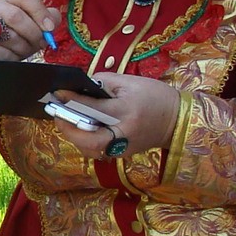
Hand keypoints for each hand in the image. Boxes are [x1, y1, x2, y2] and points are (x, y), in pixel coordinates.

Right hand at [0, 0, 61, 59]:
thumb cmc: (16, 31)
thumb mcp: (32, 20)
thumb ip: (48, 17)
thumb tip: (53, 21)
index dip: (39, 11)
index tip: (49, 27)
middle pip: (15, 16)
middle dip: (33, 33)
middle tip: (40, 43)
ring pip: (9, 36)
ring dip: (24, 47)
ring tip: (25, 49)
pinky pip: (2, 52)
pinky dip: (13, 57)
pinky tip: (14, 55)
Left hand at [50, 73, 180, 159]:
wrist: (177, 120)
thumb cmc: (155, 96)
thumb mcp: (131, 82)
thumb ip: (105, 83)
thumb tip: (82, 87)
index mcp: (127, 110)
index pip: (94, 107)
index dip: (73, 101)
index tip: (58, 94)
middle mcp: (124, 132)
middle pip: (89, 139)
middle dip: (68, 129)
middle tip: (58, 116)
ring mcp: (124, 147)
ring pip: (92, 149)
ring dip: (75, 137)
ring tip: (66, 122)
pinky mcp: (124, 154)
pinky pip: (99, 150)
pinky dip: (86, 141)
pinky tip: (81, 129)